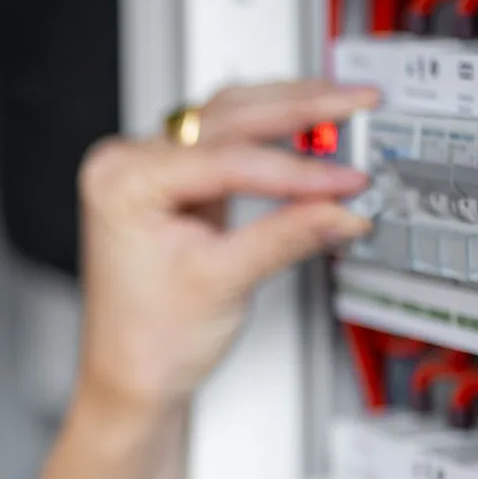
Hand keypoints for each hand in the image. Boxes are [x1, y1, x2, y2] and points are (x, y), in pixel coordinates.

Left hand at [74, 79, 379, 420]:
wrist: (131, 376)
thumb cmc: (149, 340)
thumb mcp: (224, 282)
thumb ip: (288, 235)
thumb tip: (343, 205)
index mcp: (122, 182)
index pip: (224, 159)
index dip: (295, 170)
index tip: (345, 179)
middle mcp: (126, 165)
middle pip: (223, 118)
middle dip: (297, 110)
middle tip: (355, 103)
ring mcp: (147, 169)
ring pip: (226, 119)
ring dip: (286, 111)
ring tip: (342, 105)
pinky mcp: (172, 182)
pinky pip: (226, 144)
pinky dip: (270, 139)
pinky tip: (307, 129)